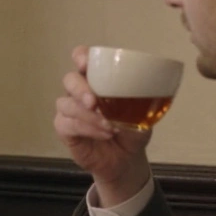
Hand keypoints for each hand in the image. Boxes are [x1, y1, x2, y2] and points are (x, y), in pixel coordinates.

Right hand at [54, 46, 151, 205]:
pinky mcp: (65, 129)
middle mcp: (79, 91)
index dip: (81, 57)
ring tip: (109, 126)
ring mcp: (69, 110)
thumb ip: (143, 99)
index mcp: (97, 79)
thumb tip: (150, 88)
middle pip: (69, 80)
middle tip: (94, 102)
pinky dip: (86, 128)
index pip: (82, 58)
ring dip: (88, 115)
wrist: (127, 158)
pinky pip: (66, 124)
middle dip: (80, 89)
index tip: (85, 63)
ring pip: (66, 103)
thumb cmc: (132, 129)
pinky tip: (104, 133)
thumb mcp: (144, 112)